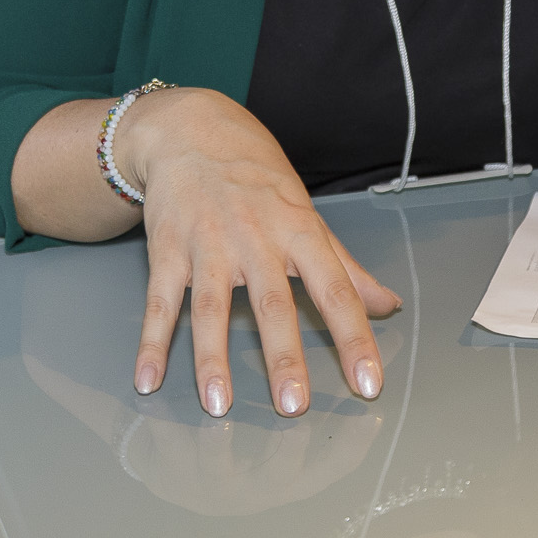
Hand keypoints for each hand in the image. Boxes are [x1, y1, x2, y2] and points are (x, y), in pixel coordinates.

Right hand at [120, 86, 402, 418]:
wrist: (191, 130)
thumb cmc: (257, 177)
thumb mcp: (308, 215)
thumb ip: (346, 268)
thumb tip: (389, 306)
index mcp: (299, 231)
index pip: (336, 290)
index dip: (355, 338)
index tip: (368, 384)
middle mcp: (255, 239)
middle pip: (271, 304)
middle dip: (283, 357)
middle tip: (293, 406)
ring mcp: (207, 244)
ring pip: (209, 308)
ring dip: (211, 359)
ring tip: (217, 405)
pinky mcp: (166, 249)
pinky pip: (159, 302)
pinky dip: (151, 342)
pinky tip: (148, 378)